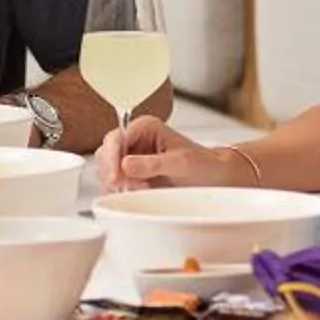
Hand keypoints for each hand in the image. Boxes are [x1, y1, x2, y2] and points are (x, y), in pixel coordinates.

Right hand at [96, 116, 249, 190]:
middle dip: (115, 173)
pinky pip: (113, 183)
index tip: (116, 178)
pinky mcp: (130, 174)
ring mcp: (130, 157)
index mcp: (145, 127)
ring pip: (106, 170)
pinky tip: (141, 192)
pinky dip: (122, 191)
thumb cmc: (203, 165)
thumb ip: (153, 164)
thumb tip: (125, 165)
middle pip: (105, 154)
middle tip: (134, 187)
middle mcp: (134, 139)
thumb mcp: (181, 163)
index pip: (115, 138)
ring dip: (120, 184)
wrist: (214, 179)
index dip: (112, 159)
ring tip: (144, 188)